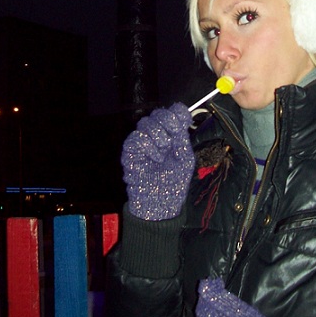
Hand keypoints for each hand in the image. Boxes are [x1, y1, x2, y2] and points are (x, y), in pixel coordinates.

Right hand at [121, 103, 194, 219]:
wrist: (160, 204)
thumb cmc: (173, 184)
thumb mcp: (185, 159)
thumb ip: (182, 139)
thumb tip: (182, 119)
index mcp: (172, 135)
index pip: (173, 113)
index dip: (178, 113)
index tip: (184, 121)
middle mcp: (157, 136)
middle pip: (159, 113)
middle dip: (168, 122)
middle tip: (174, 135)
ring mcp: (142, 142)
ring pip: (146, 123)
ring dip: (158, 135)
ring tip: (163, 152)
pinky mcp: (130, 151)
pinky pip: (136, 137)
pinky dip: (148, 145)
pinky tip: (155, 157)